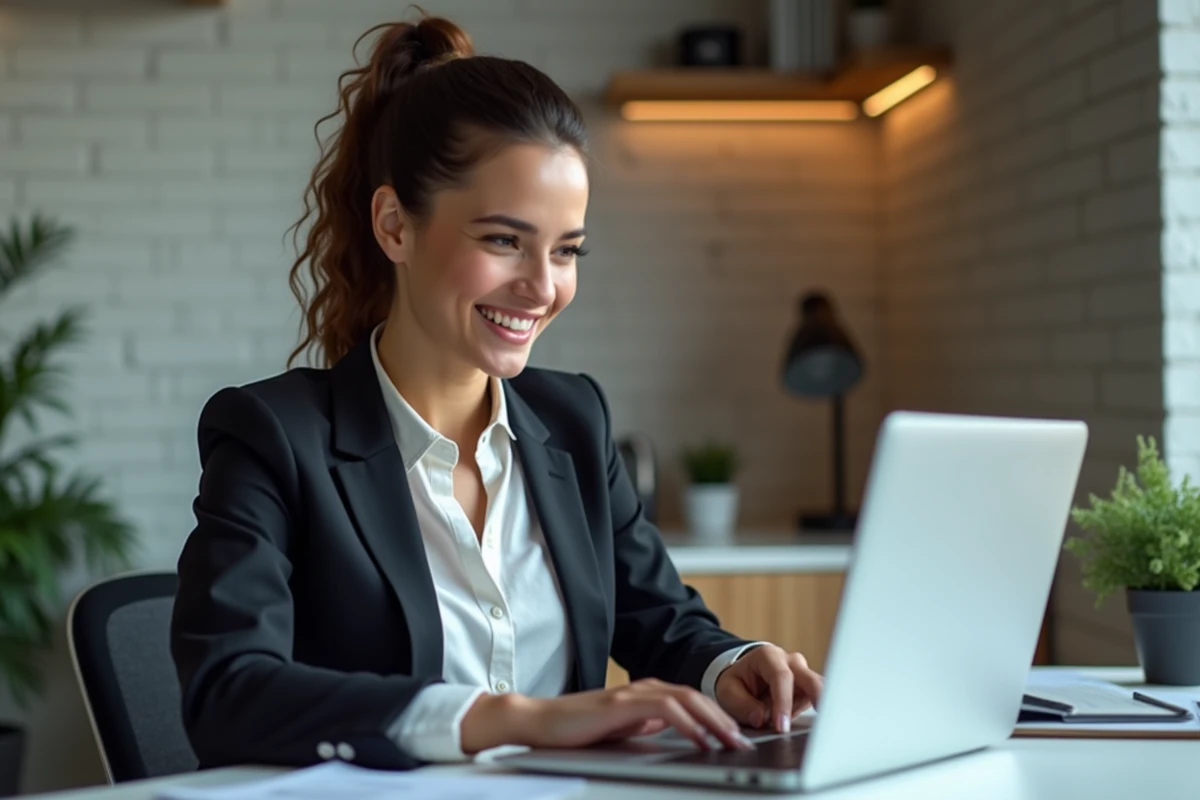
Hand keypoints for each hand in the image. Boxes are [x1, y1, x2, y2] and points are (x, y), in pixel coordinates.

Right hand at [461, 679, 755, 753]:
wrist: (539, 722)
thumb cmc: (576, 731)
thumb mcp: (621, 730)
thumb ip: (646, 726)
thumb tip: (675, 733)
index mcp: (646, 694)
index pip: (693, 701)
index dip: (719, 717)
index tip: (738, 738)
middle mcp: (643, 688)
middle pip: (697, 697)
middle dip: (725, 719)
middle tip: (745, 742)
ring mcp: (632, 694)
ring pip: (687, 698)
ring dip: (714, 721)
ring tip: (732, 742)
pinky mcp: (620, 705)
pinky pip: (664, 709)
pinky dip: (687, 723)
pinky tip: (700, 739)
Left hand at [714, 645, 823, 732]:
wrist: (746, 677)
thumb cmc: (738, 682)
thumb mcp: (728, 691)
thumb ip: (742, 704)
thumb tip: (760, 719)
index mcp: (768, 656)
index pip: (781, 677)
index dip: (783, 702)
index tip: (781, 726)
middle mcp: (791, 662)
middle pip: (812, 680)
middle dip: (819, 699)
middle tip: (823, 723)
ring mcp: (804, 675)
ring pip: (818, 693)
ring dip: (811, 713)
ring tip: (804, 731)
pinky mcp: (810, 690)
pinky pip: (817, 703)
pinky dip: (813, 716)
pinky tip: (809, 728)